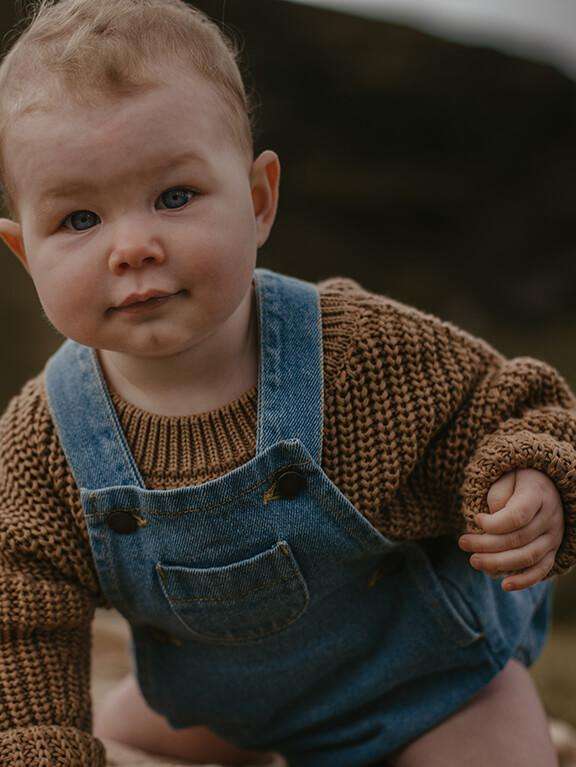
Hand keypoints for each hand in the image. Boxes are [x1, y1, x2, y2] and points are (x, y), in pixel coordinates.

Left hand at [458, 468, 563, 590]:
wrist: (545, 487)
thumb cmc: (517, 482)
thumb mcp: (506, 477)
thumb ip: (498, 495)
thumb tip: (490, 522)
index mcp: (538, 495)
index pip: (517, 516)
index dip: (494, 523)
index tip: (476, 519)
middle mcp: (550, 517)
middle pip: (518, 538)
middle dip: (486, 544)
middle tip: (462, 543)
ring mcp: (553, 536)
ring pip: (527, 557)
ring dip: (498, 563)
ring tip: (473, 561)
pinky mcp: (552, 551)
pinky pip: (541, 570)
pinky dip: (524, 580)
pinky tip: (504, 585)